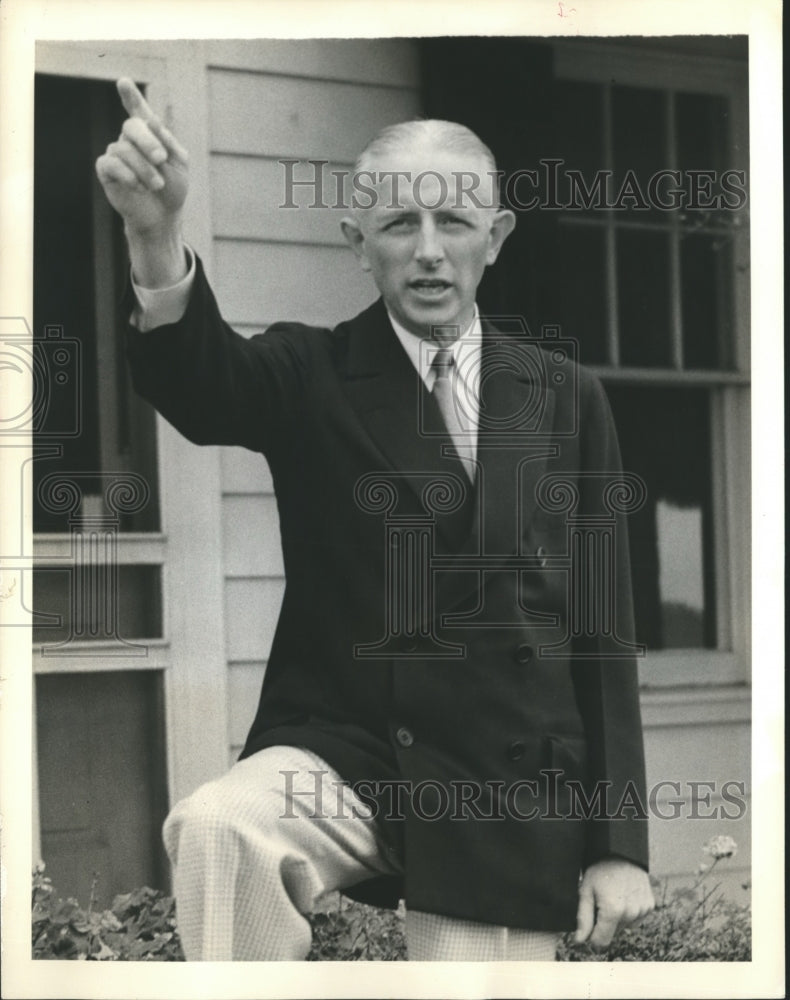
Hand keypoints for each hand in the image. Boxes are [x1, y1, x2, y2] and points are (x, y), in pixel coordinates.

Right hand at [95, 78, 188, 237]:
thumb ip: (169, 143)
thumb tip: (153, 121)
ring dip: (144, 168)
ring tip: (157, 185)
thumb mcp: (179, 165)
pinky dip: (128, 175)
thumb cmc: (173, 189)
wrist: (162, 216)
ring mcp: (117, 154)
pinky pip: (111, 163)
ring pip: (124, 149)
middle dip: (148, 141)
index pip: (139, 110)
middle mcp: (131, 140)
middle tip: (161, 159)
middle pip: (131, 125)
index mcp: (151, 134)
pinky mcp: (107, 171)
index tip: (123, 82)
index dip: (131, 96)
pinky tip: (140, 187)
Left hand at [574, 857, 653, 949]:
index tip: (588, 925)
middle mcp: (631, 913)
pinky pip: (636, 919)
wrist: (622, 852)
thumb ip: (583, 918)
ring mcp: (642, 910)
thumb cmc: (600, 869)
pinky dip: (629, 912)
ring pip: (625, 927)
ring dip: (617, 918)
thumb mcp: (585, 890)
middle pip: (613, 934)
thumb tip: (579, 940)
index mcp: (613, 911)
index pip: (601, 942)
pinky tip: (624, 896)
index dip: (591, 936)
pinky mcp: (650, 905)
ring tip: (613, 896)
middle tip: (600, 902)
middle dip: (604, 924)